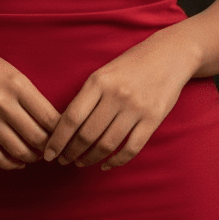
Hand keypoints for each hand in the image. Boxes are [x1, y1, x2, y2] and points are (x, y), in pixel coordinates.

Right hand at [0, 36, 60, 169]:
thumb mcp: (13, 72)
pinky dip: (10, 164)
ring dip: (32, 157)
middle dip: (49, 147)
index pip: (49, 117)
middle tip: (53, 149)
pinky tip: (18, 162)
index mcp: (18, 85)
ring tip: (36, 155)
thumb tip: (51, 122)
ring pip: (18, 150)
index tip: (65, 135)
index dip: (61, 131)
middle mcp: (3, 103)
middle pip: (37, 137)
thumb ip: (31, 95)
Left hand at [43, 26, 195, 171]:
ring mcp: (136, 108)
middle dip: (71, 152)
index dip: (58, 140)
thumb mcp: (104, 72)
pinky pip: (130, 148)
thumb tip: (64, 127)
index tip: (48, 153)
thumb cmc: (131, 64)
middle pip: (87, 135)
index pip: (71, 117)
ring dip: (90, 158)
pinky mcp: (153, 119)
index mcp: (99, 81)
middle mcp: (116, 94)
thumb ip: (88, 96)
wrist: (169, 54)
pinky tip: (106, 165)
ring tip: (81, 162)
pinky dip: (116, 161)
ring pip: (107, 144)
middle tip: (63, 160)